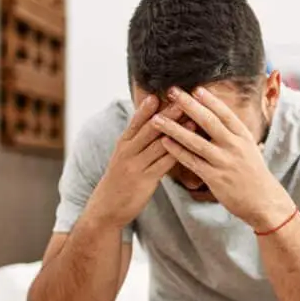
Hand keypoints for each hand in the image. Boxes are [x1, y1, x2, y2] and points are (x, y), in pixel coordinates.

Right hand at [85, 96, 183, 229]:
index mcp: (123, 144)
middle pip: (151, 128)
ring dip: (177, 130)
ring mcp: (136, 165)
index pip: (136, 121)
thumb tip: (153, 127)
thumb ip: (137, 143)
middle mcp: (128, 151)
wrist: (107, 208)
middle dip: (167, 112)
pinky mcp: (145, 179)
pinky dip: (177, 153)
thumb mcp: (124, 158)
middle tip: (182, 98)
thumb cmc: (120, 182)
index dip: (148, 107)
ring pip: (159, 144)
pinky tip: (191, 146)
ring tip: (192, 117)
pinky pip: (164, 163)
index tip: (160, 91)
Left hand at [155, 87, 293, 230]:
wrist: (264, 202)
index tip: (195, 88)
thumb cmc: (255, 175)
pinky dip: (177, 151)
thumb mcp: (251, 149)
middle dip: (188, 105)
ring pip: (195, 141)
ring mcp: (224, 162)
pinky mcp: (215, 178)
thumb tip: (222, 118)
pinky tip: (164, 142)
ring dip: (174, 128)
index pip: (225, 113)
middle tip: (172, 92)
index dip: (210, 100)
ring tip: (157, 119)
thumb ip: (235, 135)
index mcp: (244, 137)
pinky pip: (192, 161)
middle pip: (208, 121)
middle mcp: (235, 146)